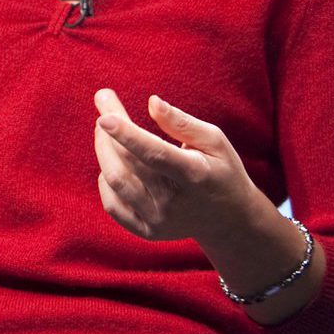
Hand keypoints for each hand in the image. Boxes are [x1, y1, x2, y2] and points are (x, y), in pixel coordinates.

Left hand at [91, 88, 257, 245]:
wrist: (230, 220)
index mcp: (194, 175)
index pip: (154, 153)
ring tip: (104, 129)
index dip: (127, 135)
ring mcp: (159, 220)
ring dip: (103, 150)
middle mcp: (174, 202)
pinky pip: (113, 205)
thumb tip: (152, 102)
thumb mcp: (214, 141)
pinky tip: (112, 163)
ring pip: (115, 182)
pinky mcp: (147, 232)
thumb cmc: (221, 171)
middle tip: (103, 101)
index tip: (104, 115)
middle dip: (109, 131)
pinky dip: (105, 181)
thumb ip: (182, 123)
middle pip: (128, 165)